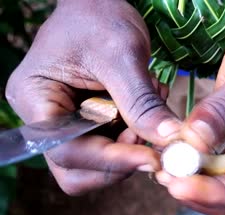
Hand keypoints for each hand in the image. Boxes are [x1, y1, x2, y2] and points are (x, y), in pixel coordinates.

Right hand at [6, 0, 179, 194]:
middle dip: (120, 161)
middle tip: (151, 138)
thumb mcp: (122, 56)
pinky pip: (112, 145)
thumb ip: (141, 101)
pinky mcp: (88, 123)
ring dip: (131, 147)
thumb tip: (169, 140)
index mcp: (36, 99)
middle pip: (77, 170)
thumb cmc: (100, 18)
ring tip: (151, 109)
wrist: (99, 4)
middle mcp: (45, 119)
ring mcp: (67, 124)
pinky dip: (135, 134)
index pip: (67, 151)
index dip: (110, 160)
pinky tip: (148, 104)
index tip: (152, 157)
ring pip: (96, 164)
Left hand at [156, 14, 224, 214]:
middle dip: (199, 189)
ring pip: (216, 177)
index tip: (180, 184)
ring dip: (190, 173)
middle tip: (165, 174)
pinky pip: (208, 152)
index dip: (215, 194)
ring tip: (162, 159)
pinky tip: (169, 142)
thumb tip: (192, 142)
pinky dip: (189, 152)